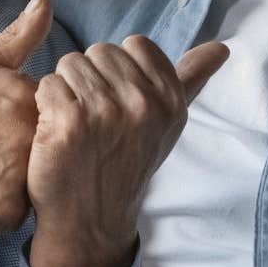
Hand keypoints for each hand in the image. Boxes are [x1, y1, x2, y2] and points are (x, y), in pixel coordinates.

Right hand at [0, 0, 52, 244]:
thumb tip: (46, 1)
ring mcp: (21, 177)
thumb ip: (20, 37)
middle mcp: (30, 137)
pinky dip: (3, 206)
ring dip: (19, 181)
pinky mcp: (9, 212)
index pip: (57, 114)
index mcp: (28, 99)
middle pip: (51, 150)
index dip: (32, 123)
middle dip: (28, 153)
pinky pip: (23, 213)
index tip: (1, 126)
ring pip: (41, 183)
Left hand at [25, 35, 227, 266]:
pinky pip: (47, 85)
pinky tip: (56, 133)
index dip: (119, 70)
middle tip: (95, 120)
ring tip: (76, 126)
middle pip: (99, 52)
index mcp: (170, 99)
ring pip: (70, 64)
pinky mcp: (69, 123)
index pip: (135, 45)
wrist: (92, 221)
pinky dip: (45, 106)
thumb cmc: (127, 163)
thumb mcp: (167, 122)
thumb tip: (222, 47)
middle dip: (91, 79)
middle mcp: (143, 103)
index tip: (119, 103)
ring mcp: (106, 112)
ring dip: (66, 91)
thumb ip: (193, 79)